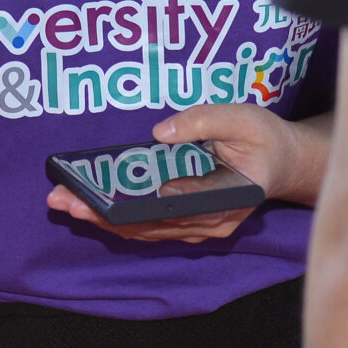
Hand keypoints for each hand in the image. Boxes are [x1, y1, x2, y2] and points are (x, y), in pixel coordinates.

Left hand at [46, 105, 328, 244]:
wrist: (284, 163)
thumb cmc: (264, 138)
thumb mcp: (243, 117)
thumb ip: (203, 120)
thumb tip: (158, 133)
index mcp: (228, 197)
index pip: (174, 204)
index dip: (134, 203)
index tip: (100, 197)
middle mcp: (211, 222)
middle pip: (150, 223)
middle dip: (103, 213)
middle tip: (63, 200)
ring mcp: (200, 229)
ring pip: (144, 230)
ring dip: (102, 219)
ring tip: (63, 203)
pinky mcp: (188, 226)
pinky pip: (148, 228)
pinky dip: (116, 219)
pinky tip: (87, 207)